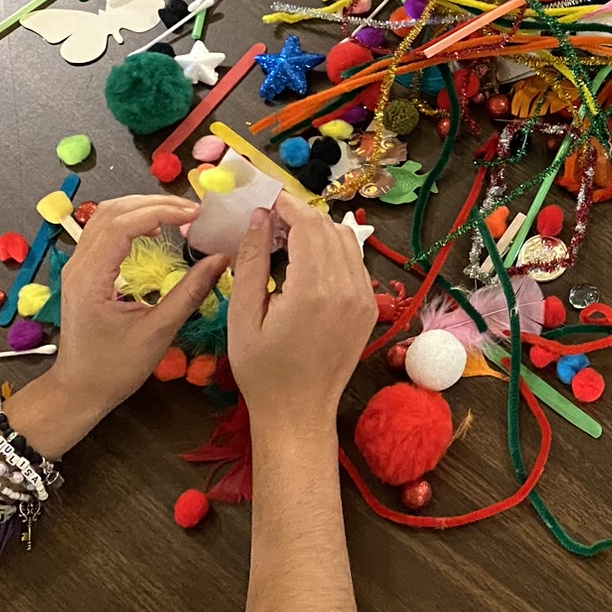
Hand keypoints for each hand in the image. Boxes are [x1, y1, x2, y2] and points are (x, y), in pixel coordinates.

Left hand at [37, 196, 228, 448]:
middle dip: (155, 203)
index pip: (124, 225)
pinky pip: (103, 230)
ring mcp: (76, 266)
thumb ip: (189, 292)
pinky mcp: (82, 270)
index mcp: (92, 278)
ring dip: (142, 207)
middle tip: (192, 210)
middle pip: (113, 211)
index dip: (162, 211)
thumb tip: (221, 259)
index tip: (196, 214)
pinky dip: (130, 221)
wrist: (79, 389)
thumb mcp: (158, 332)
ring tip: (177, 214)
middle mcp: (78, 265)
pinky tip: (154, 230)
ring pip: (105, 216)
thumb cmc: (116, 368)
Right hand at [227, 194, 376, 435]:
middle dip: (301, 215)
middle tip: (271, 219)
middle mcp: (347, 289)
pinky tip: (308, 262)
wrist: (298, 412)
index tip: (267, 199)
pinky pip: (355, 263)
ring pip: (347, 241)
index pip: (308, 225)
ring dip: (319, 231)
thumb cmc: (262, 370)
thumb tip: (258, 217)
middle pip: (329, 228)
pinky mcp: (369, 308)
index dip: (288, 205)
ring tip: (286, 238)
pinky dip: (334, 251)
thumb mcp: (242, 315)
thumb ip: (251, 261)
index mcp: (314, 290)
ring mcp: (363, 298)